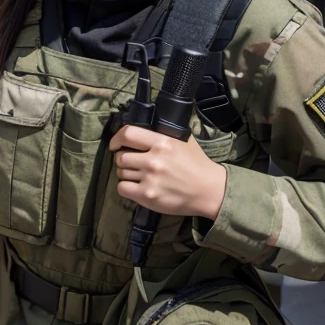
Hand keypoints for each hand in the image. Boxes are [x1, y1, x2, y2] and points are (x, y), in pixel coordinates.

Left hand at [109, 124, 226, 220]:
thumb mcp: (184, 141)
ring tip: (139, 177)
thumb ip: (163, 135)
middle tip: (134, 165)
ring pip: (121, 173)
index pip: (128, 133)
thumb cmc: (196, 164)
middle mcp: (154, 159)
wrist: (209, 190)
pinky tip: (137, 187)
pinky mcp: (148, 195)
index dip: (116, 138)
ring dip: (127, 175)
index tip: (116, 145)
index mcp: (163, 142)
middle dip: (124, 160)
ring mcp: (150, 178)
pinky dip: (127, 188)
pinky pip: (122, 188)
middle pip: (121, 157)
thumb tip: (145, 129)